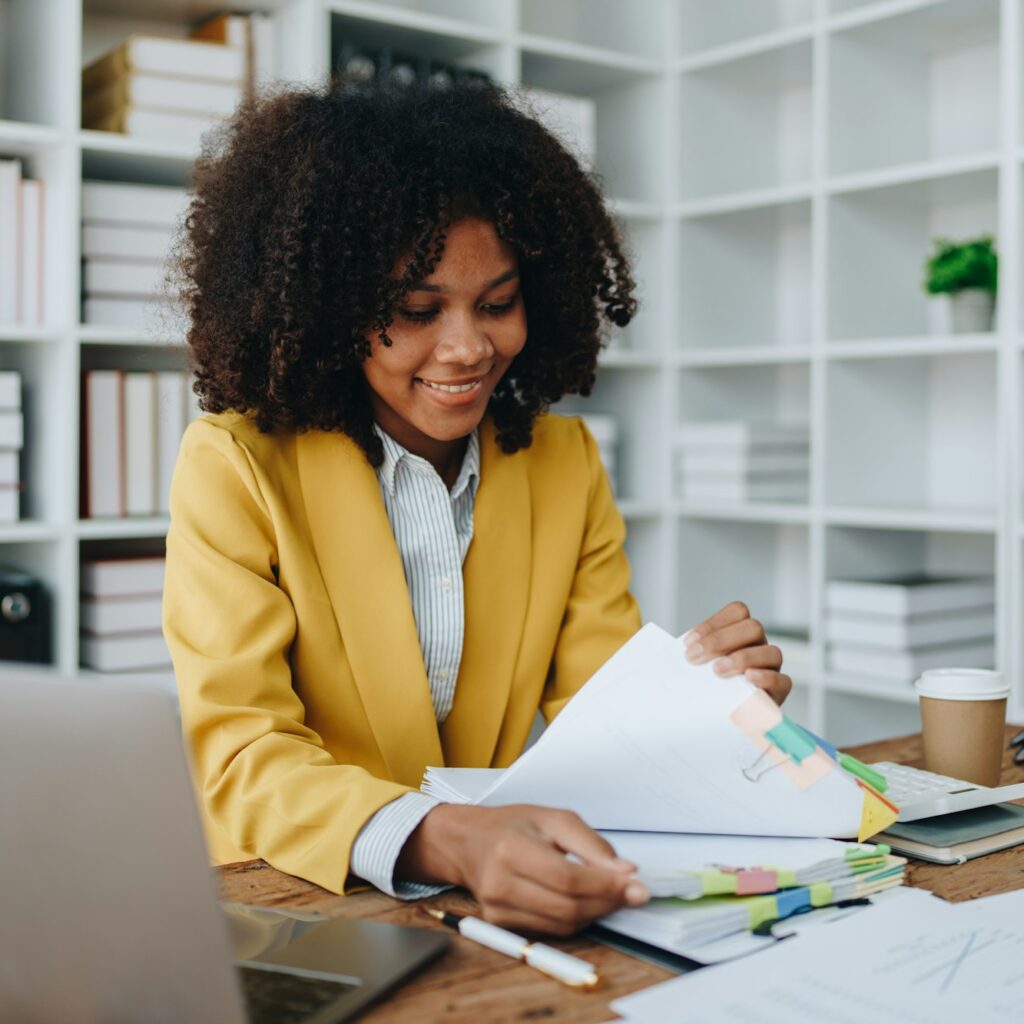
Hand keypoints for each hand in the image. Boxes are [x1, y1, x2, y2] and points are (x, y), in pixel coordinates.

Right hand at [396, 803, 648, 935]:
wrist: (467, 841)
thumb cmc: (511, 825)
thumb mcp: (553, 818)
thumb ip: (591, 844)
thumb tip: (626, 872)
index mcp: (511, 850)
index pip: (569, 880)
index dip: (607, 887)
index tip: (637, 886)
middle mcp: (500, 884)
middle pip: (568, 907)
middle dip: (607, 902)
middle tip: (632, 893)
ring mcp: (497, 910)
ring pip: (562, 925)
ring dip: (594, 913)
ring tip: (609, 894)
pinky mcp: (499, 925)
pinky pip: (550, 930)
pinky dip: (574, 919)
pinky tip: (583, 902)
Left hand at [684, 600, 791, 705]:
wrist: (719, 720)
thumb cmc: (708, 689)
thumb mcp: (698, 667)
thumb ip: (696, 655)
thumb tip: (681, 651)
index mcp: (741, 634)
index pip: (738, 612)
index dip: (713, 624)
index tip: (688, 643)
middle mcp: (759, 646)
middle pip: (753, 628)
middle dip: (720, 641)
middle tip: (695, 658)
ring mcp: (772, 668)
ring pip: (772, 652)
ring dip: (742, 658)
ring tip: (717, 671)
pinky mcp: (779, 692)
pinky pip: (783, 681)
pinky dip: (765, 677)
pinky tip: (748, 679)